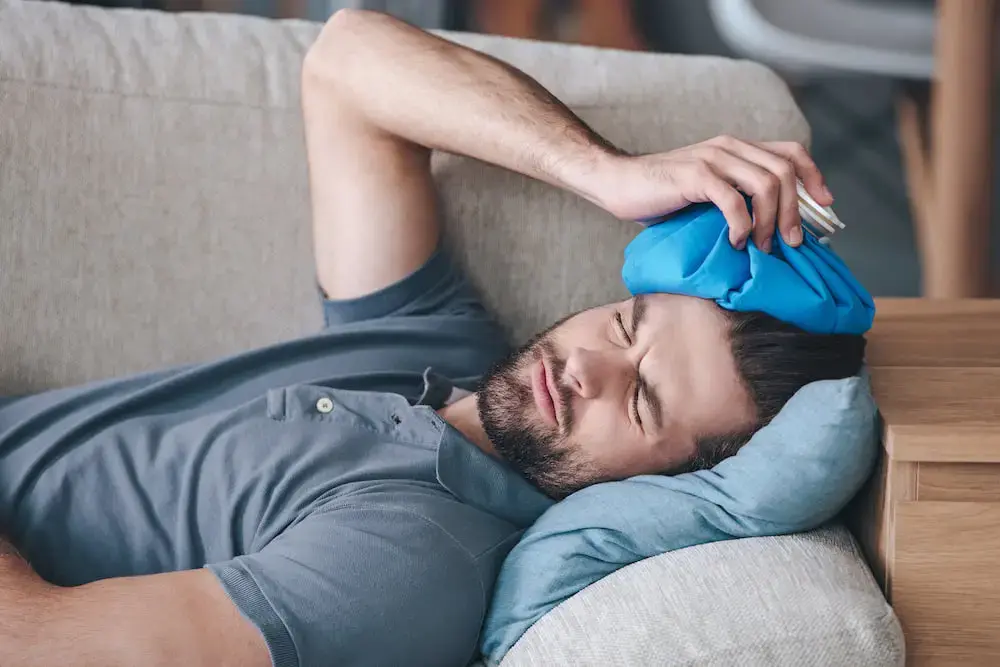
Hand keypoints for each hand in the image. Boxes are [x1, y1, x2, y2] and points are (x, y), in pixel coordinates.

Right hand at [593, 135, 832, 251]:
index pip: (790, 152)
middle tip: (790, 243)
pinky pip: (732, 200)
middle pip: (784, 172)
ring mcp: (713, 158)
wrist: (618, 183)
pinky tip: (734, 242)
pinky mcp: (695, 175)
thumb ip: (736, 196)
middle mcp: (729, 147)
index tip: (825, 207)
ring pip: (766, 184)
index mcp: (736, 148)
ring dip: (770, 221)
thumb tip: (771, 227)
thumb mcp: (707, 191)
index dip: (814, 177)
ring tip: (761, 247)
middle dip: (795, 211)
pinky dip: (741, 226)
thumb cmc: (660, 194)